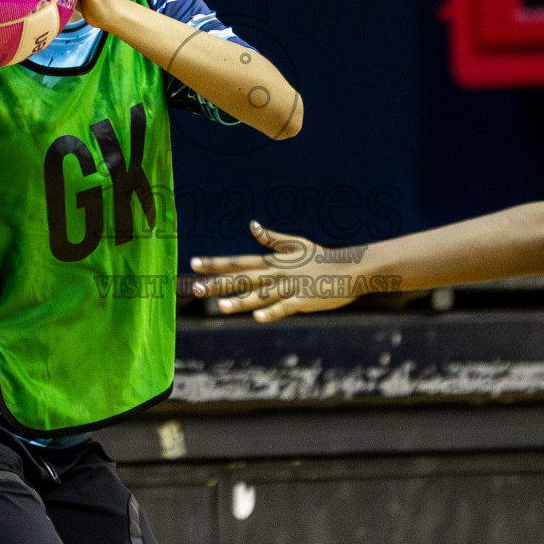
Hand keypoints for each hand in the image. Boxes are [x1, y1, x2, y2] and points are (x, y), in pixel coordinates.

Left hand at [190, 222, 369, 321]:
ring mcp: (290, 287)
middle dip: (218, 284)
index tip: (194, 263)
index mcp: (272, 262)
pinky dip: (272, 312)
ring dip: (241, 302)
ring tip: (222, 307)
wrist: (349, 268)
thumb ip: (272, 238)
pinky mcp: (303, 300)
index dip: (215, 263)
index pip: (238, 262)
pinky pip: (285, 308)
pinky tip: (258, 318)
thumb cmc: (321, 257)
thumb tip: (253, 225)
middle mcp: (276, 274)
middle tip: (196, 289)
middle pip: (243, 279)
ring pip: (261, 296)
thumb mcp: (295, 244)